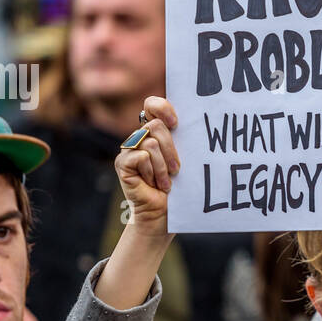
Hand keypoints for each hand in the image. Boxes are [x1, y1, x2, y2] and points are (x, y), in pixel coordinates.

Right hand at [116, 95, 179, 239]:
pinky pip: (141, 156)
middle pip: (156, 126)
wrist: (164, 216)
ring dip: (163, 167)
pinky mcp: (122, 163)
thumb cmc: (179, 189)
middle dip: (171, 150)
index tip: (176, 123)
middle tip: (177, 170)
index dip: (162, 107)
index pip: (152, 105)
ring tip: (166, 182)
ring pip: (151, 143)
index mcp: (156, 132)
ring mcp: (128, 150)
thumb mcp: (185, 160)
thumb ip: (184, 140)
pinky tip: (153, 184)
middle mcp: (140, 137)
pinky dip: (152, 172)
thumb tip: (200, 119)